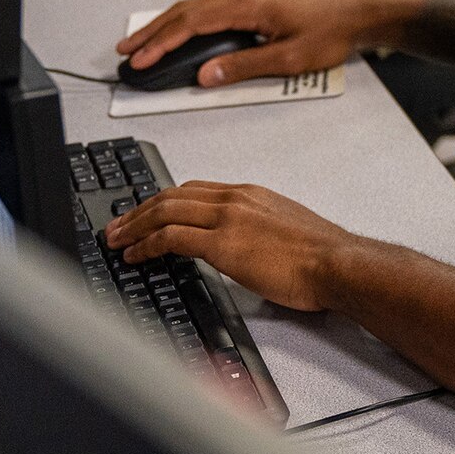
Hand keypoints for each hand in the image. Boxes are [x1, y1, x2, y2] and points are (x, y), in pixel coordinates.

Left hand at [105, 180, 361, 311]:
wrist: (337, 263)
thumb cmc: (320, 255)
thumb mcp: (283, 230)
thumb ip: (256, 231)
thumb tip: (241, 248)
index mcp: (248, 194)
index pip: (192, 190)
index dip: (162, 201)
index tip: (146, 212)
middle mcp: (234, 199)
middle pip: (171, 196)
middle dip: (138, 210)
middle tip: (117, 224)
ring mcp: (228, 219)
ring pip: (164, 211)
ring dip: (134, 225)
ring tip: (117, 239)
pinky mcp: (223, 244)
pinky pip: (171, 238)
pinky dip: (146, 245)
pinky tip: (135, 255)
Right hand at [117, 0, 398, 86]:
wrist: (359, 13)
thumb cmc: (331, 33)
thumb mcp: (287, 58)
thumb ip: (243, 67)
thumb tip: (204, 75)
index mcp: (247, 6)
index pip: (191, 23)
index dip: (161, 42)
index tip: (139, 59)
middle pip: (186, 12)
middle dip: (152, 32)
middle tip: (126, 52)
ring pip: (195, 9)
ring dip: (167, 26)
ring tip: (144, 43)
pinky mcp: (255, 4)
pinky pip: (210, 10)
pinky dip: (188, 22)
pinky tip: (181, 33)